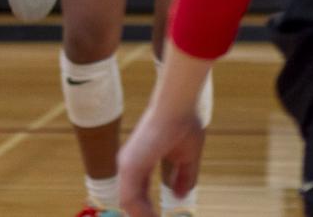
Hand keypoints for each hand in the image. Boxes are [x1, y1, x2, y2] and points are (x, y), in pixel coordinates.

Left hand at [117, 102, 204, 216]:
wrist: (178, 107)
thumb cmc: (183, 124)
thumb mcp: (186, 158)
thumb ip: (182, 177)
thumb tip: (179, 195)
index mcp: (140, 161)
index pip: (139, 193)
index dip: (149, 209)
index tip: (159, 216)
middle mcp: (129, 164)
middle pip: (132, 200)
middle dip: (144, 214)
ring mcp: (127, 164)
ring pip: (128, 203)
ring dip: (143, 216)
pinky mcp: (130, 165)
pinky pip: (129, 199)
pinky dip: (140, 213)